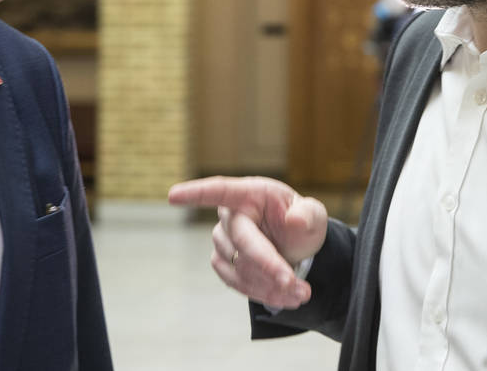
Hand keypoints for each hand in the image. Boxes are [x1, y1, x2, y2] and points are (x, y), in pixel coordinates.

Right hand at [168, 175, 327, 308]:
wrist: (297, 246)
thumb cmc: (301, 221)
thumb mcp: (313, 215)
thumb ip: (308, 215)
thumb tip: (294, 220)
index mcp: (250, 193)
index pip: (219, 190)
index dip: (196, 194)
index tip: (173, 196)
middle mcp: (231, 215)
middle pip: (242, 243)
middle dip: (270, 267)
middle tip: (299, 288)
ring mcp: (223, 240)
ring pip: (241, 268)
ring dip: (272, 285)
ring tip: (301, 293)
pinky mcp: (222, 262)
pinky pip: (237, 282)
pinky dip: (262, 293)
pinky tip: (283, 297)